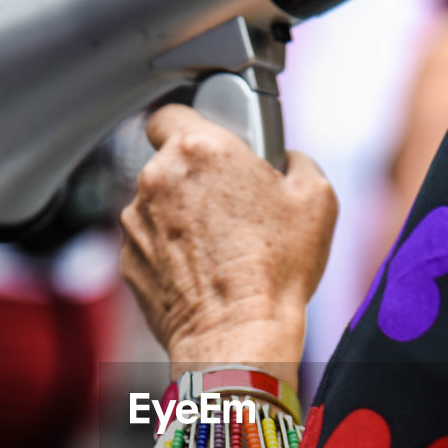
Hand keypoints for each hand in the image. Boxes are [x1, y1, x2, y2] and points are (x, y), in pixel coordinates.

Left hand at [120, 104, 337, 387]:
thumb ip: (297, 161)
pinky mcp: (129, 260)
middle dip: (195, 177)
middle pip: (168, 161)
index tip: (212, 144)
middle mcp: (158, 178)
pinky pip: (150, 244)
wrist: (237, 335)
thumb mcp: (317, 200)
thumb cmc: (275, 271)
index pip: (172, 112)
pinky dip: (169, 252)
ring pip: (156, 204)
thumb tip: (286, 161)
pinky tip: (203, 271)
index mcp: (201, 150)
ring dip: (181, 216)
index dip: (192, 125)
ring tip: (221, 245)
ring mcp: (137, 221)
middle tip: (233, 203)